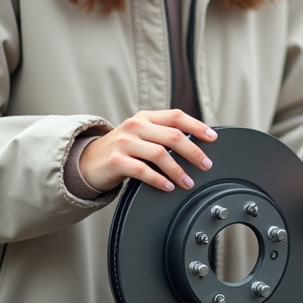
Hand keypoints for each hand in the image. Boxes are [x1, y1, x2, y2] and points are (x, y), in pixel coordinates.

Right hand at [79, 109, 215, 192]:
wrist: (89, 161)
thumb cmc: (123, 149)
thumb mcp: (142, 134)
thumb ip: (163, 134)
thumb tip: (197, 143)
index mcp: (146, 117)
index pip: (176, 116)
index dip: (197, 126)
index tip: (213, 138)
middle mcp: (135, 126)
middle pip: (172, 136)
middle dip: (193, 151)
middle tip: (205, 165)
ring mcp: (124, 142)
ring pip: (160, 154)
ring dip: (178, 170)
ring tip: (188, 182)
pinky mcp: (116, 161)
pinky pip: (143, 171)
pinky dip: (159, 180)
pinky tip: (169, 186)